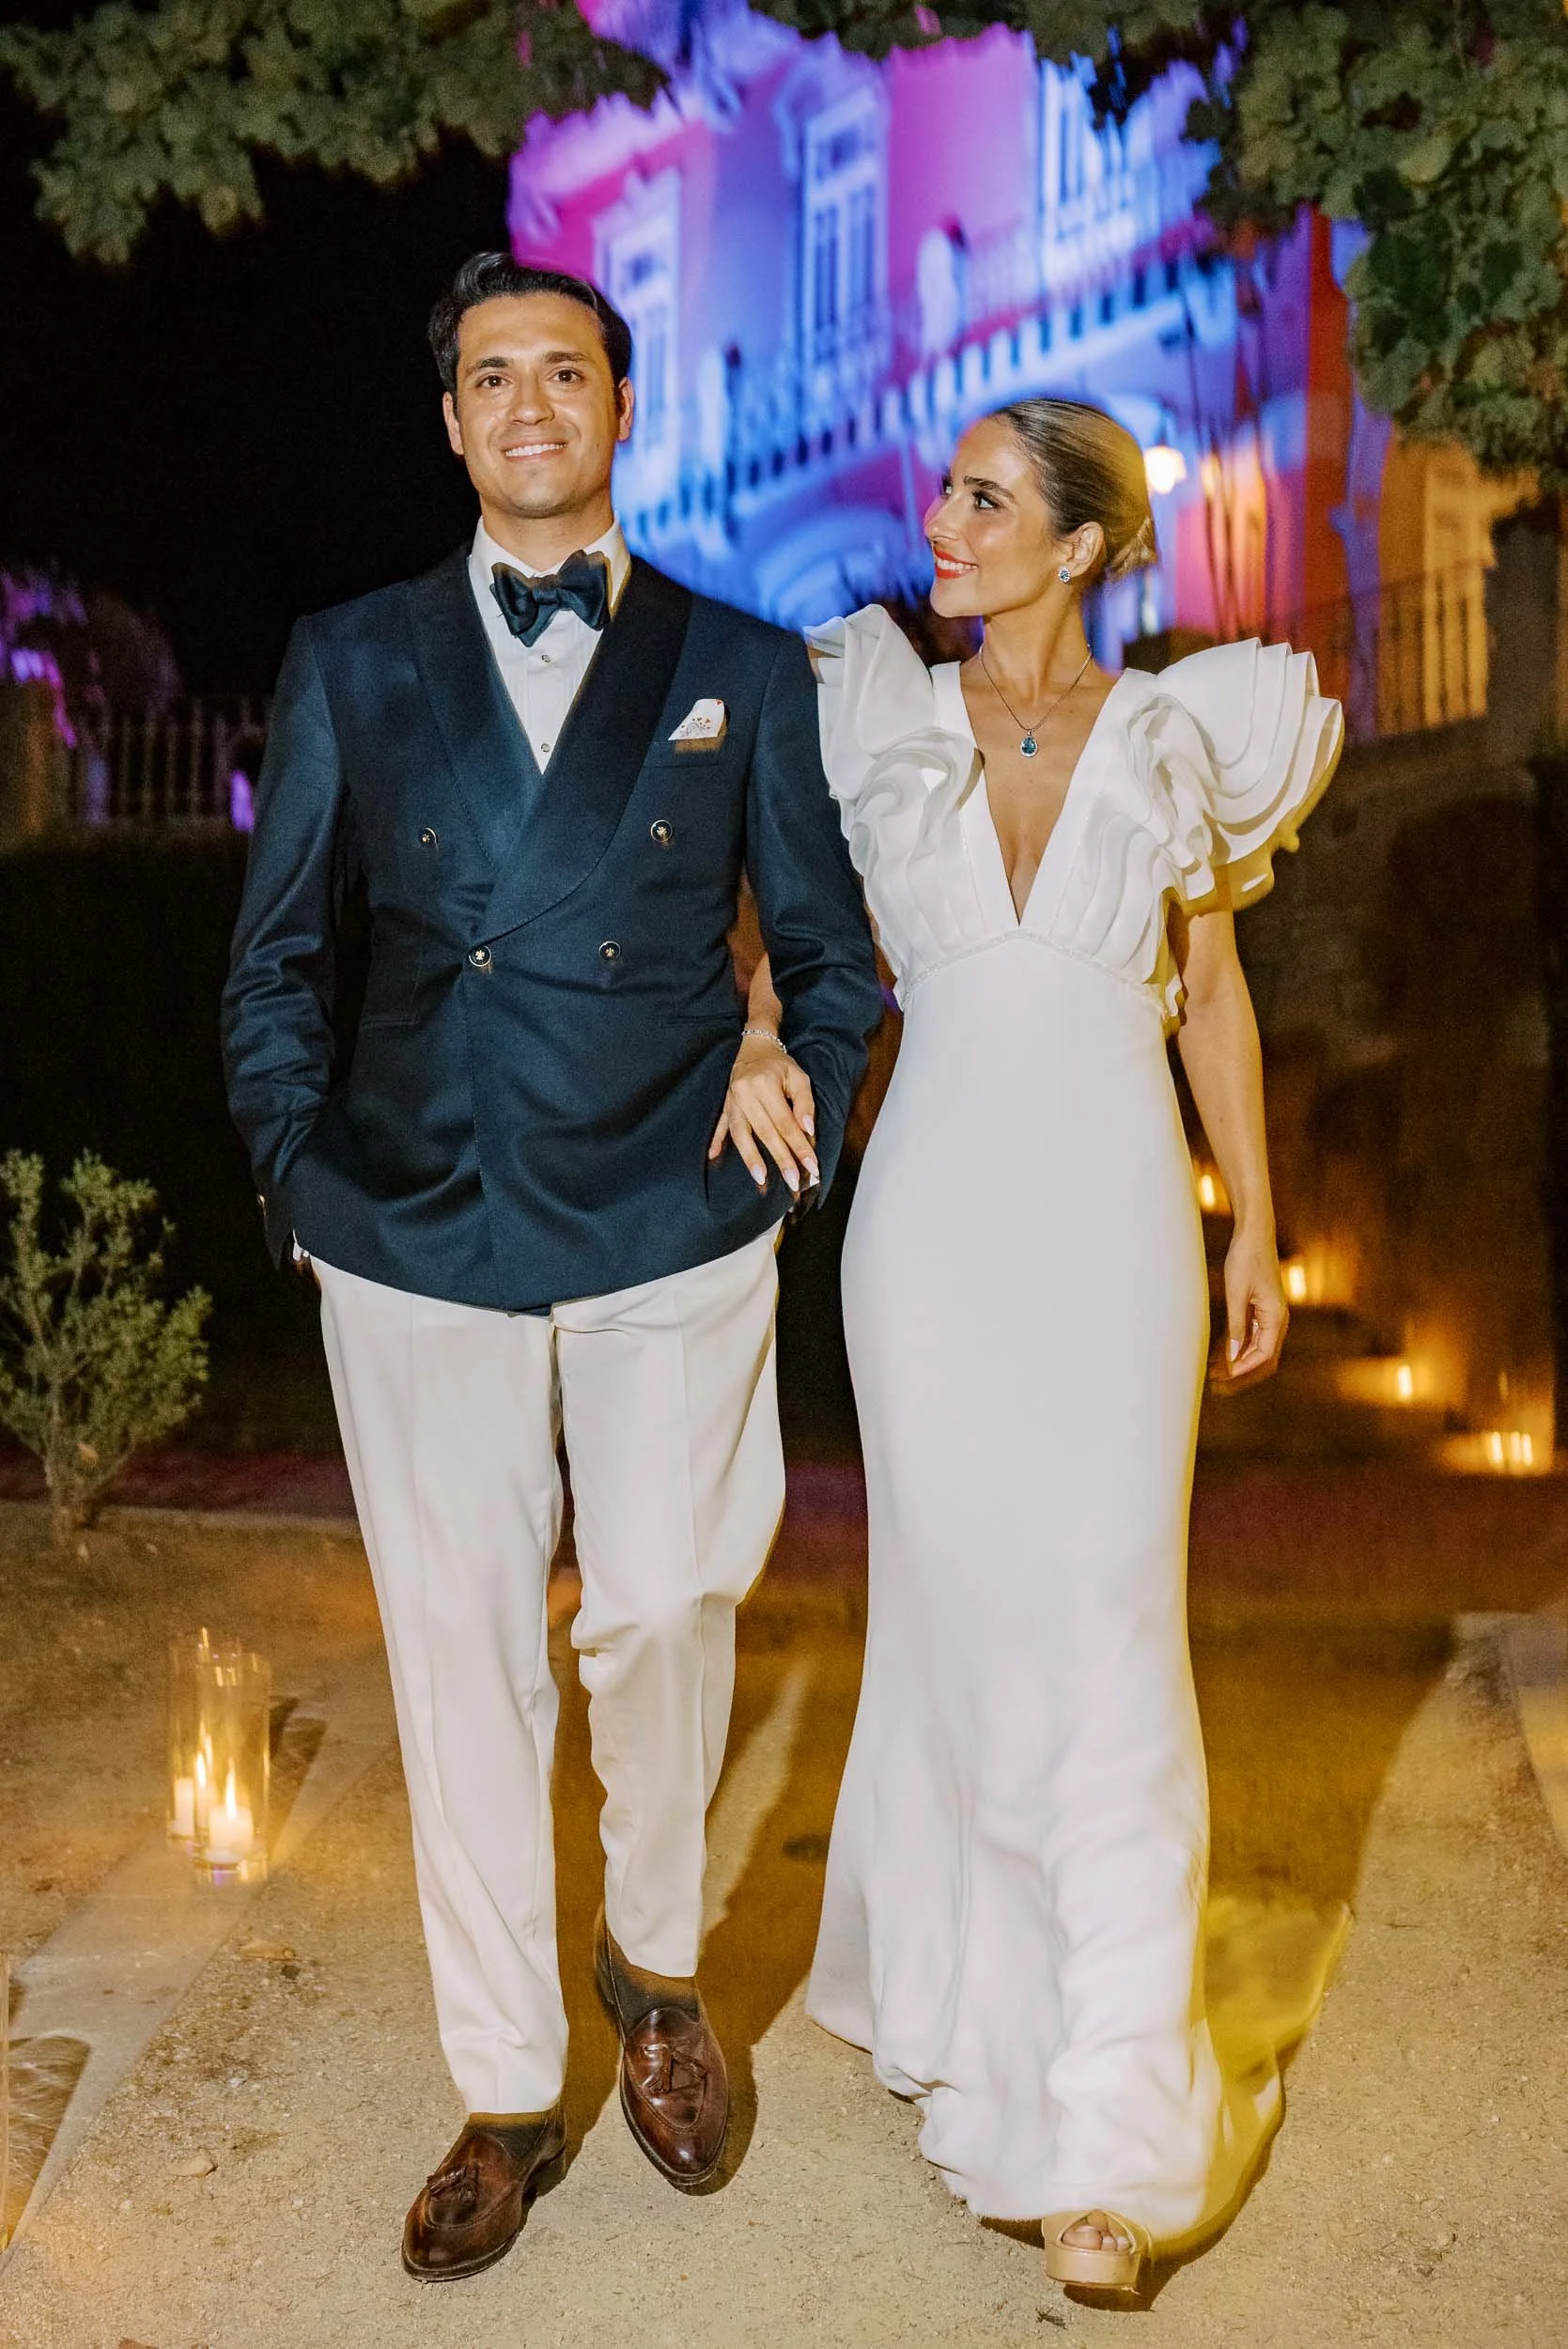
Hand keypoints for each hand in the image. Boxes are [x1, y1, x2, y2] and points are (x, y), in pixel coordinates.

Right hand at [709, 1032, 818, 1195]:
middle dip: (781, 1159)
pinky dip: (716, 1140)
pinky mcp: (725, 1104)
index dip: (799, 1146)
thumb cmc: (779, 1065)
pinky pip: (720, 1125)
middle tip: (793, 1181)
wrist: (754, 1047)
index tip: (811, 1166)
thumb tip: (807, 1130)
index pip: (785, 1123)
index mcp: (766, 1085)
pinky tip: (713, 1156)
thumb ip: (804, 1103)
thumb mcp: (799, 1076)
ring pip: (741, 1133)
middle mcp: (746, 1094)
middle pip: (765, 1132)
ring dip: (751, 1158)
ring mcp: (732, 1100)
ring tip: (761, 1178)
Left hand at [1210, 1227, 1288, 1392]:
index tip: (1223, 1377)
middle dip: (1241, 1372)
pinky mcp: (1258, 1309)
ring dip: (1236, 1361)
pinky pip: (1249, 1335)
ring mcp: (1268, 1315)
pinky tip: (1217, 1354)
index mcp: (1276, 1317)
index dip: (1244, 1368)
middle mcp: (1276, 1319)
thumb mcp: (1237, 1293)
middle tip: (1216, 1383)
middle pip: (1262, 1357)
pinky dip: (1235, 1346)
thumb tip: (1234, 1355)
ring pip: (1255, 1348)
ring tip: (1211, 1372)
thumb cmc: (1246, 1259)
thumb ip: (1236, 1325)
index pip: (1264, 1354)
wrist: (1253, 1233)